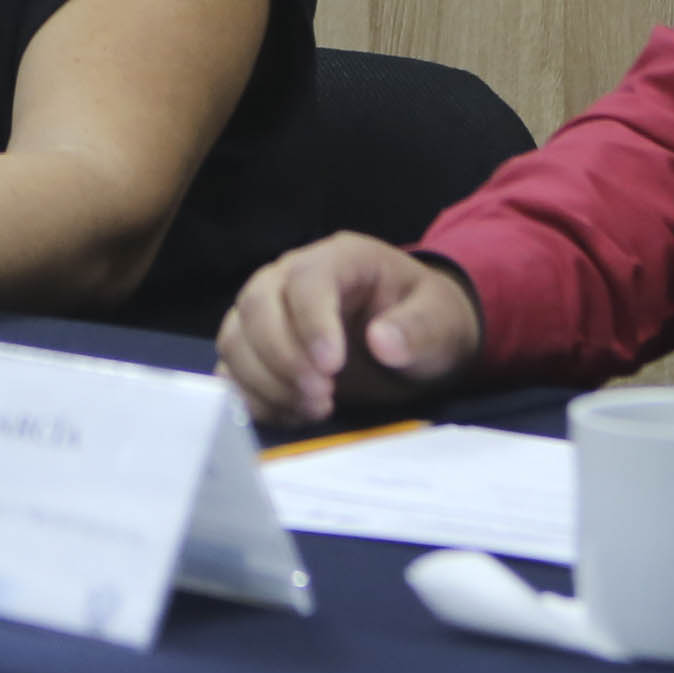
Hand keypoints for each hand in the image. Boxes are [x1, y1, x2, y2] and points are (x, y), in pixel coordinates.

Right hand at [217, 233, 483, 430]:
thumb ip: (418, 328)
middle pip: (257, 305)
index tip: (333, 369)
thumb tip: (383, 342)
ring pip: (236, 339)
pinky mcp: (256, 349)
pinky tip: (294, 414)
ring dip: (266, 382)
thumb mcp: (441, 320)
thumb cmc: (426, 320)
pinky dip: (255, 398)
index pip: (307, 279)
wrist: (415, 338)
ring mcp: (267, 312)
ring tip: (315, 408)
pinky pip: (231, 371)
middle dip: (283, 358)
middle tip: (323, 397)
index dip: (312, 323)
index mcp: (340, 258)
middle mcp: (290, 276)